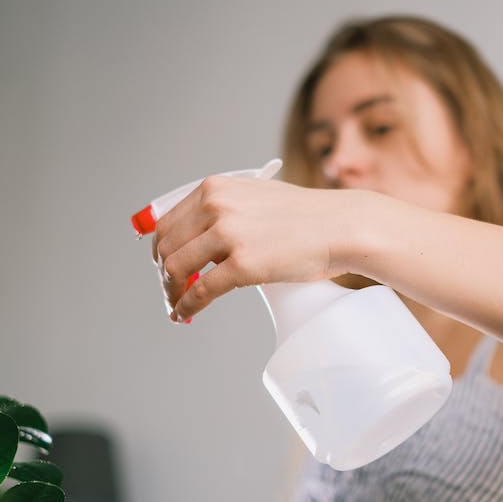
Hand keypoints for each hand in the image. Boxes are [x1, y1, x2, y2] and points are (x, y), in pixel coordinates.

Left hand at [151, 175, 352, 321]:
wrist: (341, 226)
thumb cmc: (307, 216)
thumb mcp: (257, 198)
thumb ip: (227, 212)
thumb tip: (202, 242)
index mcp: (216, 188)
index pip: (169, 220)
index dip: (162, 248)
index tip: (164, 263)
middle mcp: (217, 206)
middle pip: (167, 246)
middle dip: (164, 271)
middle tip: (171, 288)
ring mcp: (229, 235)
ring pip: (177, 268)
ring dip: (171, 290)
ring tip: (177, 303)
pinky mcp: (242, 264)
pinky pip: (200, 291)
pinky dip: (187, 305)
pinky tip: (185, 313)